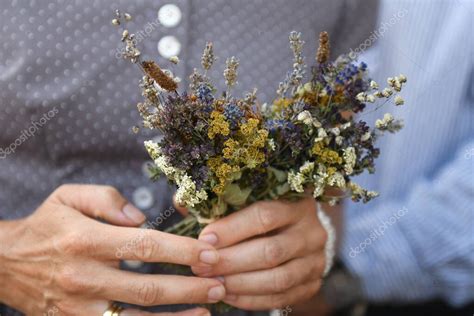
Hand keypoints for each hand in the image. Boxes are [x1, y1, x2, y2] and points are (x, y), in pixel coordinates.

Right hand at [0, 184, 223, 315]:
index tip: (210, 253)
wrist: (4, 263)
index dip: (181, 252)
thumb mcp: (69, 196)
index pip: (145, 246)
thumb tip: (142, 218)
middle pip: (147, 288)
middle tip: (221, 284)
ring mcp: (79, 308)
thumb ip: (108, 200)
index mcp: (87, 240)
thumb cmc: (45, 225)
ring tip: (209, 311)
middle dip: (189, 288)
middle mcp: (85, 277)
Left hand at [192, 196, 327, 309]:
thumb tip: (181, 202)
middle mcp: (312, 232)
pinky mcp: (312, 283)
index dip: (232, 229)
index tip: (204, 239)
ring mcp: (315, 260)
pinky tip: (228, 295)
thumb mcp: (249, 199)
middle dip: (230, 262)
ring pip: (277, 279)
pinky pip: (281, 298)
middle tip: (200, 267)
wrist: (300, 231)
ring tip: (212, 283)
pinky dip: (251, 299)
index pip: (265, 216)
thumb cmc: (264, 212)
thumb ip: (217, 200)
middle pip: (270, 251)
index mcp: (296, 203)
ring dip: (239, 284)